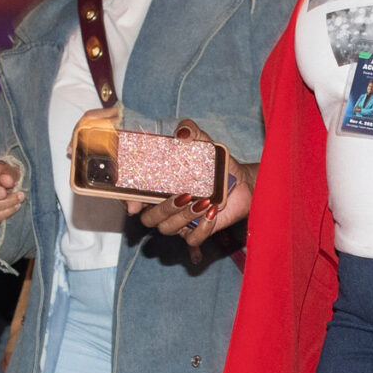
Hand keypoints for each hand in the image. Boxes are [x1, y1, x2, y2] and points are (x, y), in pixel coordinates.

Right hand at [135, 121, 252, 249]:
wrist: (241, 181)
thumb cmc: (215, 164)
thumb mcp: (205, 144)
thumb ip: (191, 132)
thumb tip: (182, 132)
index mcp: (159, 187)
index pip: (135, 197)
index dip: (130, 202)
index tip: (134, 205)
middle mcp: (165, 207)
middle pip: (149, 219)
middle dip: (163, 209)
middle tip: (183, 195)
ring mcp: (180, 221)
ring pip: (168, 229)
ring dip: (184, 217)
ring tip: (203, 201)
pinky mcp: (198, 231)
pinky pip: (192, 239)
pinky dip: (202, 229)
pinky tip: (212, 213)